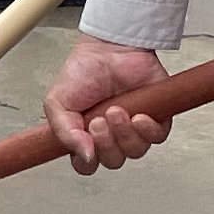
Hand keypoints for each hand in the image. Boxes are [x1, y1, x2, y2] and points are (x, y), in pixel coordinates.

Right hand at [45, 34, 170, 172]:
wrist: (108, 48)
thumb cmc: (83, 71)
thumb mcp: (57, 102)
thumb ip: (64, 132)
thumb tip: (84, 155)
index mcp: (85, 137)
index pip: (87, 165)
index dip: (87, 159)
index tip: (85, 140)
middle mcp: (111, 136)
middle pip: (113, 161)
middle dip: (106, 144)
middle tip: (99, 120)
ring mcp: (133, 129)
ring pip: (135, 152)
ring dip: (125, 134)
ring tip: (117, 111)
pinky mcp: (156, 119)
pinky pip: (156, 138)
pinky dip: (147, 130)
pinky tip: (138, 116)